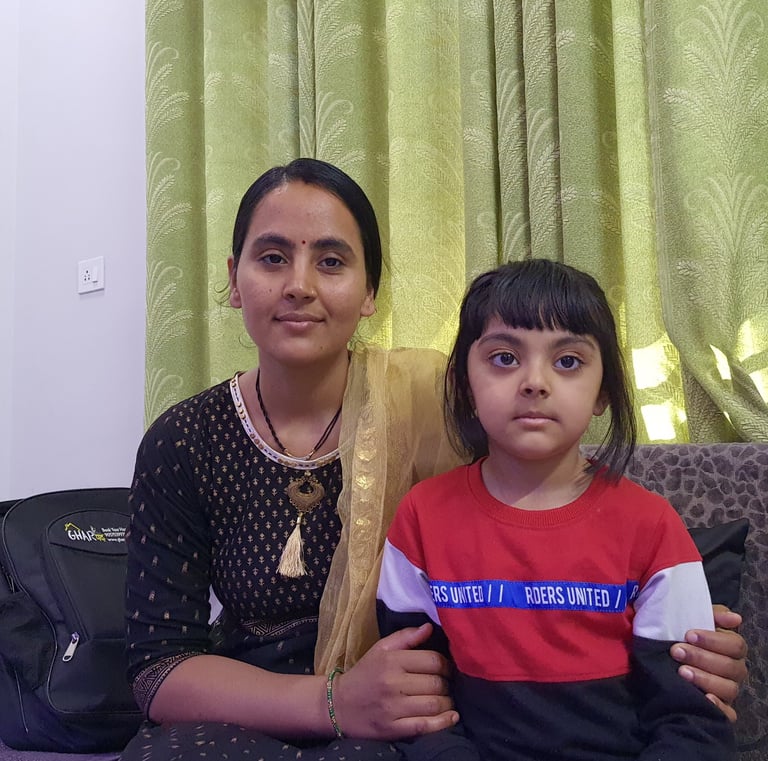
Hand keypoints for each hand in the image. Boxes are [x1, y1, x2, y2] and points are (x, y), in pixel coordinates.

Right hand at [331, 623, 458, 739]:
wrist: (339, 705)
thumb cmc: (365, 674)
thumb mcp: (381, 649)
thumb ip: (406, 637)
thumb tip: (429, 627)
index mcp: (392, 661)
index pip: (432, 660)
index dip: (446, 665)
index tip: (447, 668)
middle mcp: (393, 683)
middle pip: (436, 683)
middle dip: (447, 684)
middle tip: (447, 685)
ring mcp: (393, 708)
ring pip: (434, 704)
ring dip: (447, 703)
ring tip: (447, 700)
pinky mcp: (393, 729)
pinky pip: (425, 726)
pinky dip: (443, 722)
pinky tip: (452, 717)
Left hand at [671, 605, 747, 721]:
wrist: (661, 656)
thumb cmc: (682, 636)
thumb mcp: (693, 619)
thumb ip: (713, 614)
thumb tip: (735, 618)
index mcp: (731, 648)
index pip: (735, 645)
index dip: (713, 640)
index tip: (688, 634)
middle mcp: (733, 669)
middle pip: (730, 666)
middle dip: (701, 657)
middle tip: (677, 651)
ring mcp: (727, 690)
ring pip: (728, 688)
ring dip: (704, 679)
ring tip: (681, 672)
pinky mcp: (721, 709)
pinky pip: (728, 714)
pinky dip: (718, 707)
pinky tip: (704, 698)